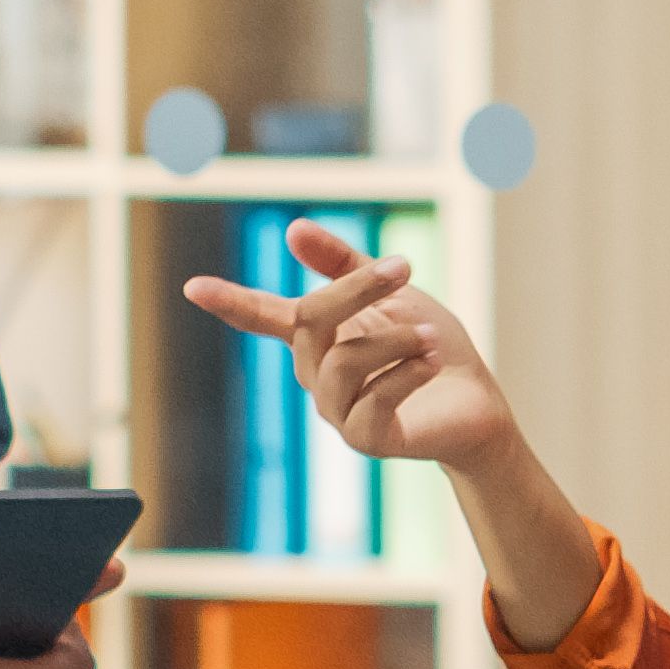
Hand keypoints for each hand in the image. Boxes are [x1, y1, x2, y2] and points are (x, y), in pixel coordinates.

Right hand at [182, 225, 531, 477]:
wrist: (476, 404)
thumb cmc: (431, 346)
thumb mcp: (394, 295)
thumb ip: (345, 265)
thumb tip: (293, 228)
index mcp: (316, 339)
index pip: (263, 316)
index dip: (229, 301)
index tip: (192, 286)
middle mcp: (316, 376)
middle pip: (312, 321)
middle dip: (358, 288)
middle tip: (405, 267)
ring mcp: (337, 412)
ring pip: (344, 361)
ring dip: (395, 339)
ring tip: (430, 335)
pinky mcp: (367, 439)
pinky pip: (374, 400)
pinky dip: (408, 372)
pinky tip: (432, 361)